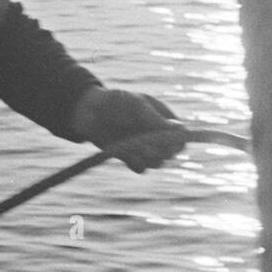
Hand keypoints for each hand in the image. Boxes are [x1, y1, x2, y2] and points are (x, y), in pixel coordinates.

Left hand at [72, 87, 186, 172]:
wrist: (91, 113)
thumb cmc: (115, 102)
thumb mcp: (136, 106)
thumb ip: (156, 120)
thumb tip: (180, 131)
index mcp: (164, 119)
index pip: (180, 138)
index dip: (176, 143)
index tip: (164, 142)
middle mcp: (157, 135)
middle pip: (170, 154)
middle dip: (158, 151)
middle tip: (143, 144)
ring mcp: (145, 148)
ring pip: (157, 163)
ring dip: (145, 158)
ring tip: (130, 145)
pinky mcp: (132, 158)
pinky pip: (141, 169)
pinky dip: (134, 163)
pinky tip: (124, 151)